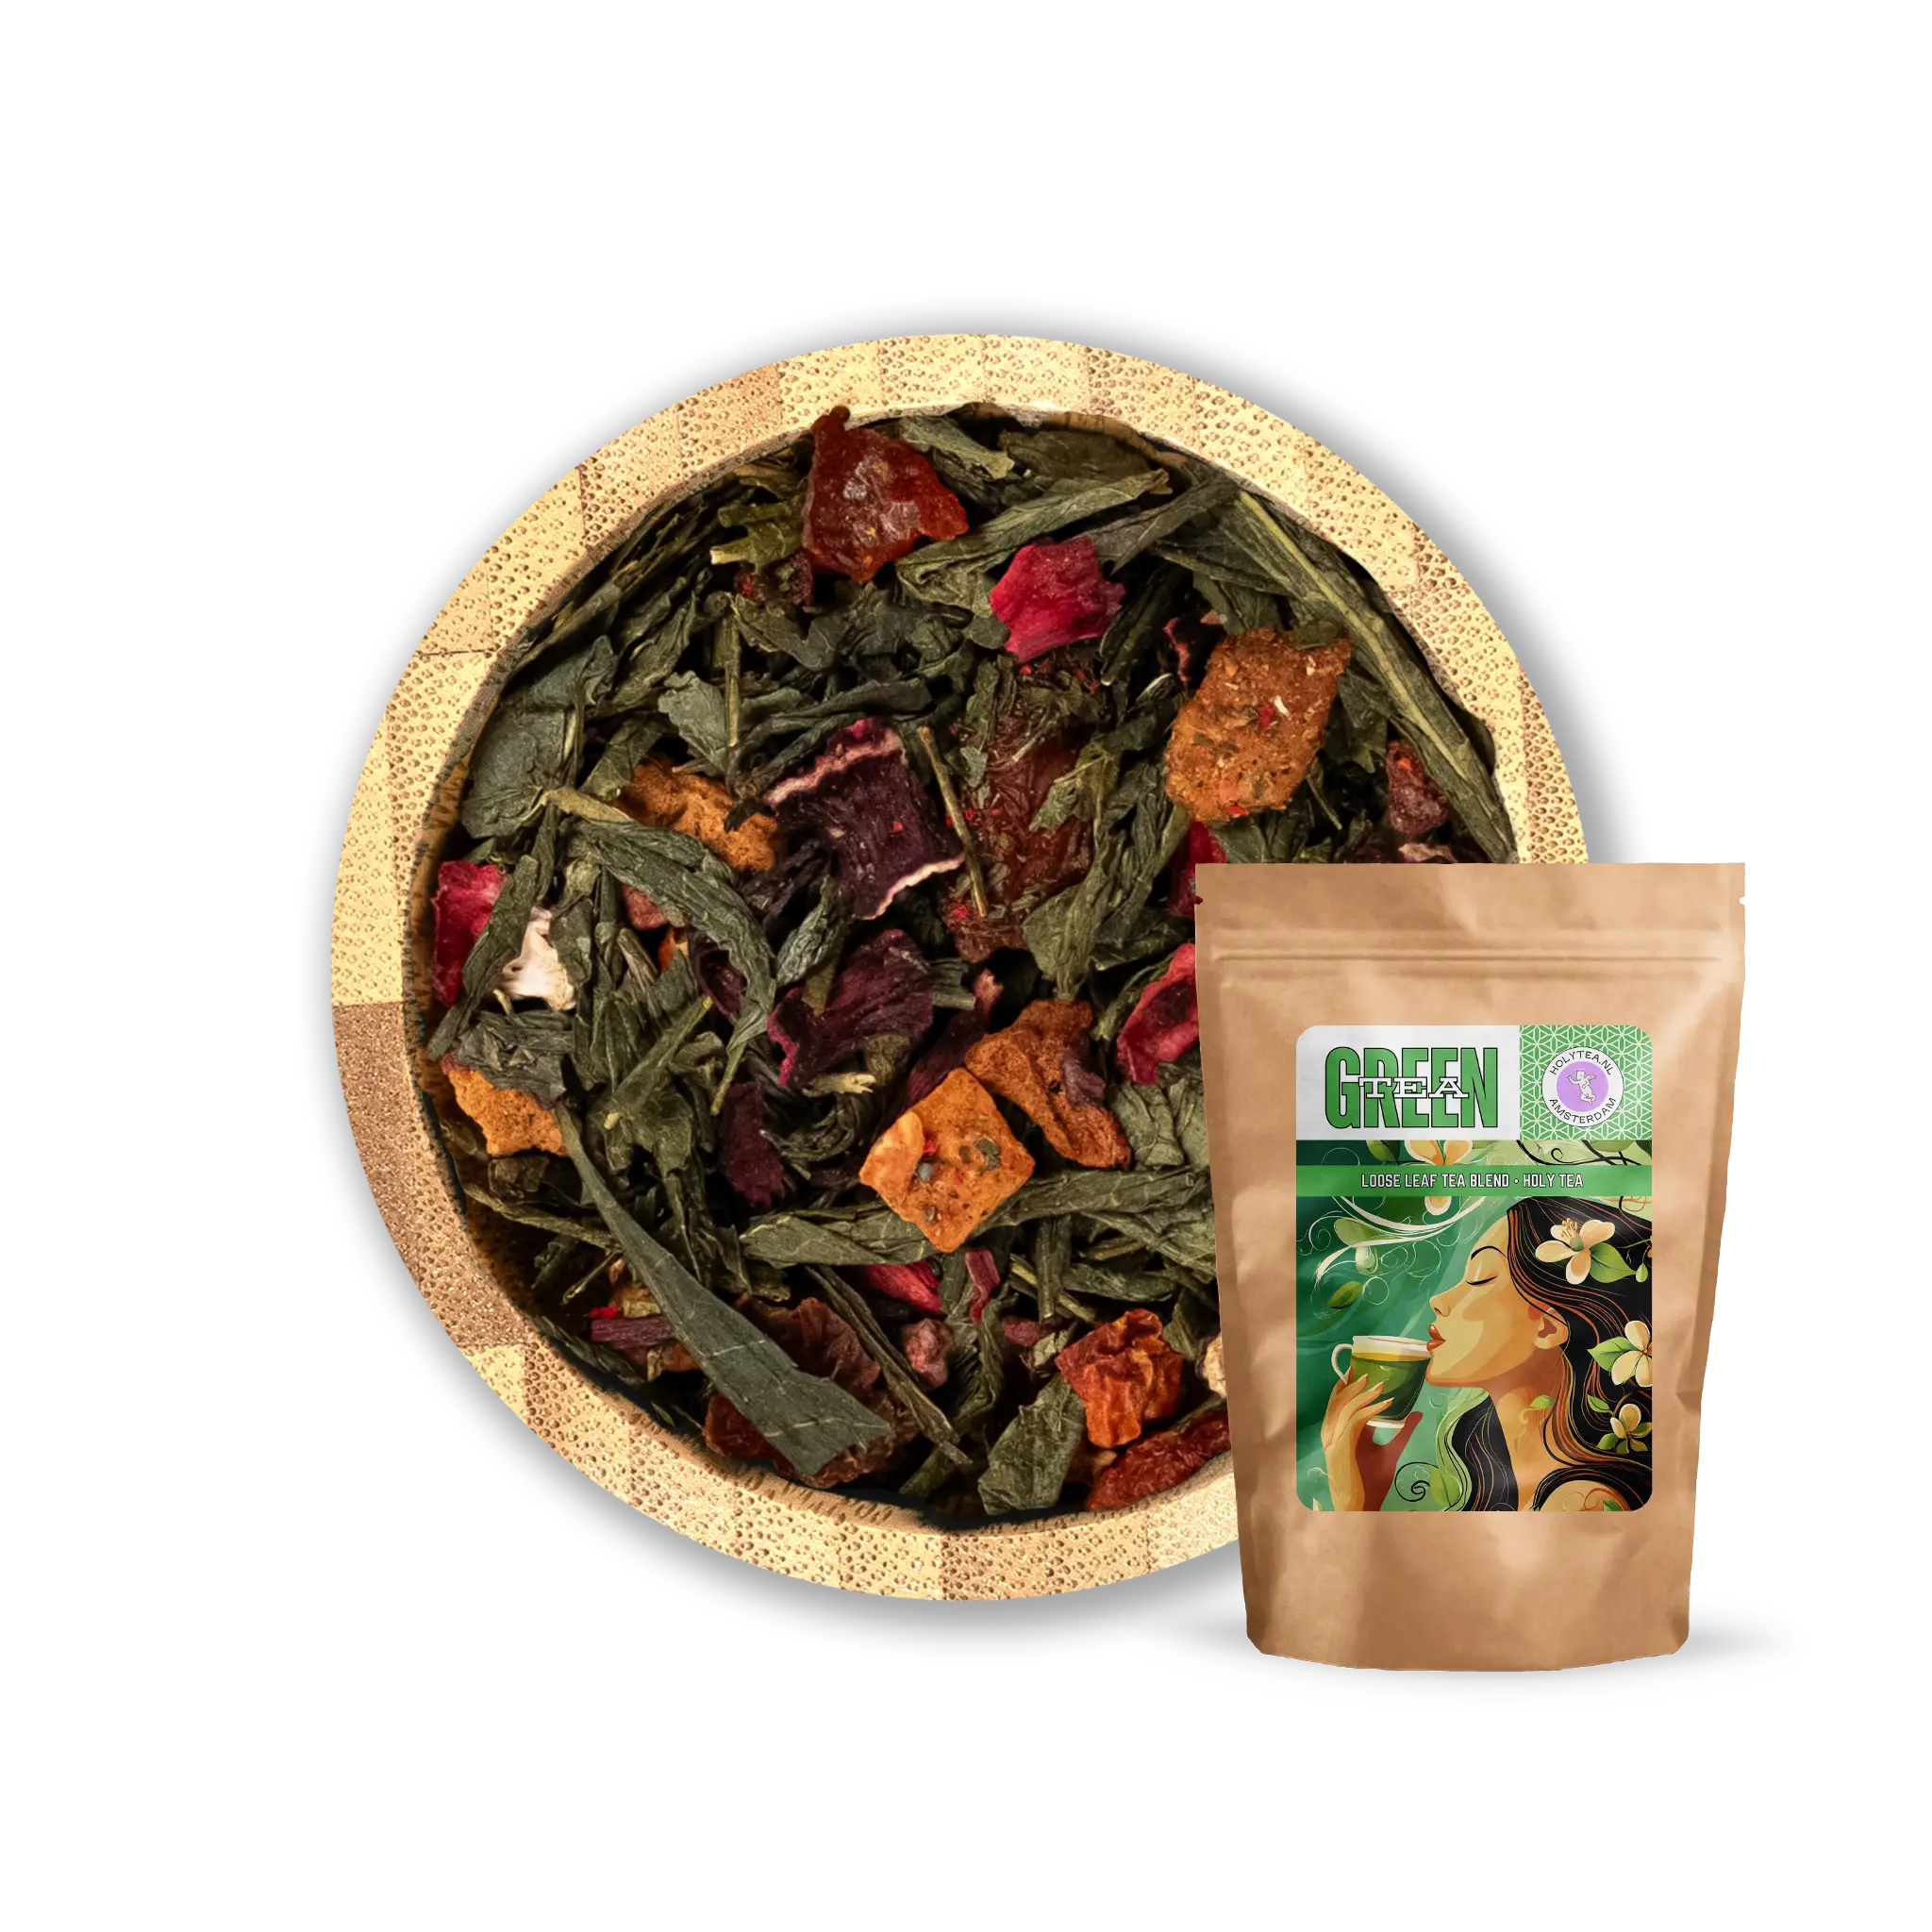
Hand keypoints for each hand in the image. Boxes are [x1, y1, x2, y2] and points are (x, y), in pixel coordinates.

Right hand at [1320, 1373, 1423, 1511]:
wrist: (1362, 1507)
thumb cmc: (1373, 1483)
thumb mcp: (1391, 1452)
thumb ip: (1402, 1433)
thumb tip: (1415, 1413)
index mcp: (1342, 1435)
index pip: (1341, 1405)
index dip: (1347, 1388)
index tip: (1356, 1373)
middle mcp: (1334, 1435)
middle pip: (1338, 1402)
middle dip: (1349, 1386)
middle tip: (1361, 1370)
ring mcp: (1334, 1440)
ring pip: (1345, 1408)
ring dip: (1362, 1394)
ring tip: (1378, 1384)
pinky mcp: (1341, 1447)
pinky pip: (1354, 1421)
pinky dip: (1370, 1410)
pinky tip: (1385, 1404)